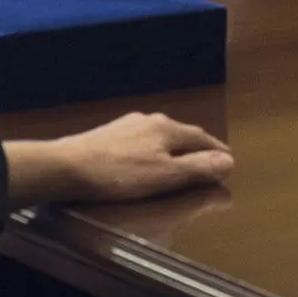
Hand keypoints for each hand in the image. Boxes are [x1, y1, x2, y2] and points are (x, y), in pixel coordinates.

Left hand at [4, 113, 233, 205]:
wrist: (67, 167)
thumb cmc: (120, 175)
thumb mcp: (165, 176)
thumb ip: (198, 168)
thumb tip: (229, 161)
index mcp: (168, 129)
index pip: (203, 139)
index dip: (218, 153)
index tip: (229, 163)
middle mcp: (151, 120)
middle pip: (183, 134)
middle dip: (199, 148)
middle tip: (211, 162)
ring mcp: (128, 124)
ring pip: (162, 135)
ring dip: (176, 148)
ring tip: (183, 162)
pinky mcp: (109, 134)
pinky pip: (143, 140)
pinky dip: (155, 150)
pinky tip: (148, 159)